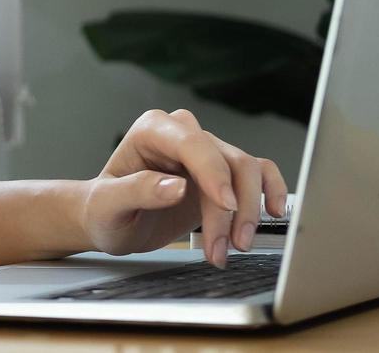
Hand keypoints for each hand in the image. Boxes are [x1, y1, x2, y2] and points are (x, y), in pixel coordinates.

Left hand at [78, 108, 288, 268]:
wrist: (112, 223)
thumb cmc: (104, 211)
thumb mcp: (108, 206)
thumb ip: (136, 191)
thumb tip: (176, 185)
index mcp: (152, 131)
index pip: (193, 144)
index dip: (214, 174)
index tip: (226, 208)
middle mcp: (182, 134)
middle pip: (227, 160)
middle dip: (233, 207)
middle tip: (228, 247)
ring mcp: (205, 152)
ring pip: (247, 170)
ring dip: (248, 212)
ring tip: (236, 247)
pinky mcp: (222, 173)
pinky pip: (259, 173)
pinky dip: (270, 192)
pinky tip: (274, 212)